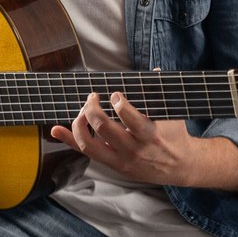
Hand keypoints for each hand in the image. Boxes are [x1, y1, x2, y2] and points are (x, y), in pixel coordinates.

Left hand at [49, 92, 237, 190]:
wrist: (181, 166)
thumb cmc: (174, 134)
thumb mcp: (172, 113)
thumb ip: (159, 92)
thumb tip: (152, 70)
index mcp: (150, 135)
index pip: (131, 118)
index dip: (119, 103)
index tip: (114, 94)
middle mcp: (134, 149)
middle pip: (103, 128)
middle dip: (92, 108)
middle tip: (93, 97)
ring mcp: (121, 159)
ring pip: (89, 144)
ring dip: (79, 123)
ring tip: (83, 111)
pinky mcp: (113, 165)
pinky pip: (86, 153)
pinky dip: (68, 139)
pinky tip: (56, 129)